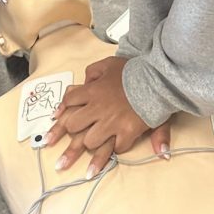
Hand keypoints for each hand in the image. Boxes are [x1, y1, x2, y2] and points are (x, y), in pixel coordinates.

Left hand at [43, 57, 170, 175]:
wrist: (157, 78)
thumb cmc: (133, 70)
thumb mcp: (110, 64)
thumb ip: (93, 72)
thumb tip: (84, 83)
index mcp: (93, 91)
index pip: (69, 101)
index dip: (62, 110)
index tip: (55, 119)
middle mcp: (98, 108)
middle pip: (73, 125)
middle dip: (72, 131)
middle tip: (73, 136)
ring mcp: (112, 122)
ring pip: (90, 141)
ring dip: (91, 144)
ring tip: (92, 149)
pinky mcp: (127, 132)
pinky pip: (116, 148)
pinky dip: (116, 149)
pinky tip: (117, 148)